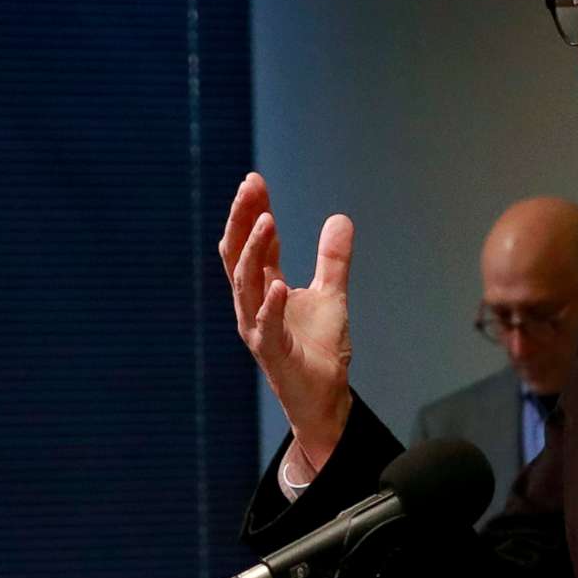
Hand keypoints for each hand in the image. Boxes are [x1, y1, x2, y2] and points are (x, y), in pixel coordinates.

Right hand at [219, 172, 353, 474]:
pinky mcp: (272, 352)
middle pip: (237, 255)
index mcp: (262, 288)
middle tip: (250, 187)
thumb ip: (332, 259)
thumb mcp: (331, 295)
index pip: (251, 243)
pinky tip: (278, 283)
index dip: (252, 211)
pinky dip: (270, 304)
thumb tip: (340, 219)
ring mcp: (258, 328)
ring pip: (245, 284)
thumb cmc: (318, 350)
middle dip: (241, 220)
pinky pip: (267, 325)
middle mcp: (252, 305)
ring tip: (266, 220)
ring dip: (254, 251)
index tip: (255, 180)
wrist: (323, 397)